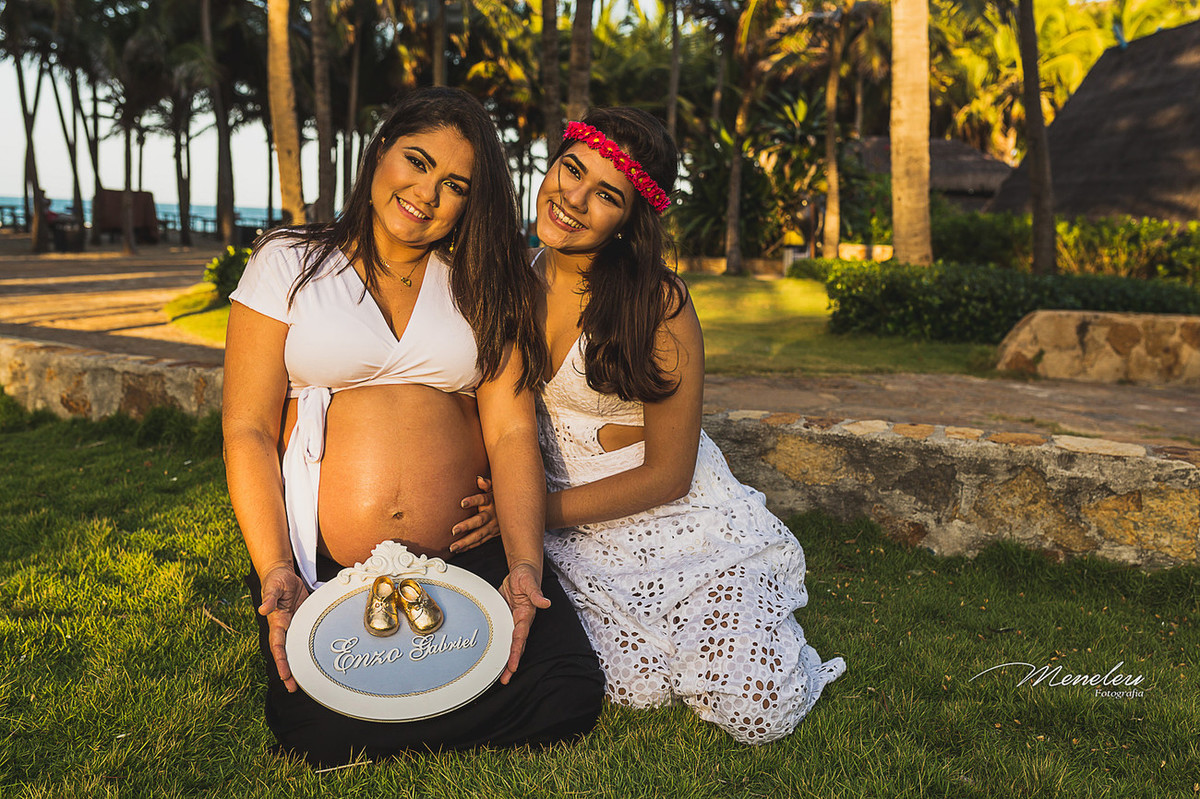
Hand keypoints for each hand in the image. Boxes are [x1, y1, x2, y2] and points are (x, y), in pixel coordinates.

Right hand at [257, 565, 309, 692]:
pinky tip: (315, 659)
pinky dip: (308, 649)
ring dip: (299, 664)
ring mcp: (293, 625)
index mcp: (277, 622)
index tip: (284, 675)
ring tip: (304, 682)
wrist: (283, 574)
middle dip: (289, 671)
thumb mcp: (273, 586)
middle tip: (294, 688)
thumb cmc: (276, 580)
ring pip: (296, 648)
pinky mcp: (303, 620)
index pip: (278, 646)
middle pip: (286, 653)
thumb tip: (262, 609)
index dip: (281, 661)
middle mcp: (284, 627)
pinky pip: (305, 637)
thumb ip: (270, 597)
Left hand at [450, 476, 498, 552]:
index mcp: (492, 501)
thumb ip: (487, 484)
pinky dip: (470, 546)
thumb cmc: (500, 498)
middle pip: (480, 520)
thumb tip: (479, 480)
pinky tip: (460, 549)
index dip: (473, 501)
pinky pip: (480, 541)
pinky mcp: (492, 534)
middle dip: (467, 526)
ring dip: (466, 542)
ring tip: (454, 546)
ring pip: (479, 535)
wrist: (516, 511)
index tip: (462, 503)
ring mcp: (493, 526)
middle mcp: (492, 515)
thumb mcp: (496, 488)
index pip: (482, 499)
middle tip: (454, 530)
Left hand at [497, 561, 550, 684]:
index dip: (515, 653)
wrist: (521, 572)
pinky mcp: (505, 617)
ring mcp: (512, 621)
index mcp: (525, 616)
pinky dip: (498, 645)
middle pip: (515, 647)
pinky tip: (492, 654)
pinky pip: (502, 634)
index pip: (520, 638)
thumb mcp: (529, 583)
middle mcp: (520, 622)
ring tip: (499, 675)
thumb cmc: (527, 577)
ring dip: (504, 658)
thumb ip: (536, 594)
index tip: (512, 666)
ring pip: (508, 643)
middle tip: (504, 680)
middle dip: (511, 664)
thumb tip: (546, 602)